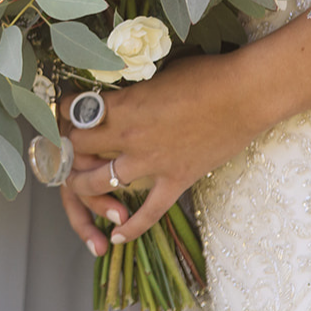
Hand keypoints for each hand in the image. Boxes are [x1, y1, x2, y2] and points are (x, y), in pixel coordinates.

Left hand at [63, 51, 264, 245]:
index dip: (64, 113)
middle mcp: (129, 136)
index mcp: (123, 105)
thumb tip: (119, 91)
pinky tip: (116, 236)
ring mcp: (152, 162)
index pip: (75, 113)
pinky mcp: (176, 180)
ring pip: (99, 183)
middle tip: (67, 151)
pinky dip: (130, 227)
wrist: (246, 94)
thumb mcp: (158, 74)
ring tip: (77, 186)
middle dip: (67, 150)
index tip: (64, 113)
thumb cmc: (206, 74)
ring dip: (83, 187)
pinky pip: (147, 213)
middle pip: (79, 150)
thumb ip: (134, 89)